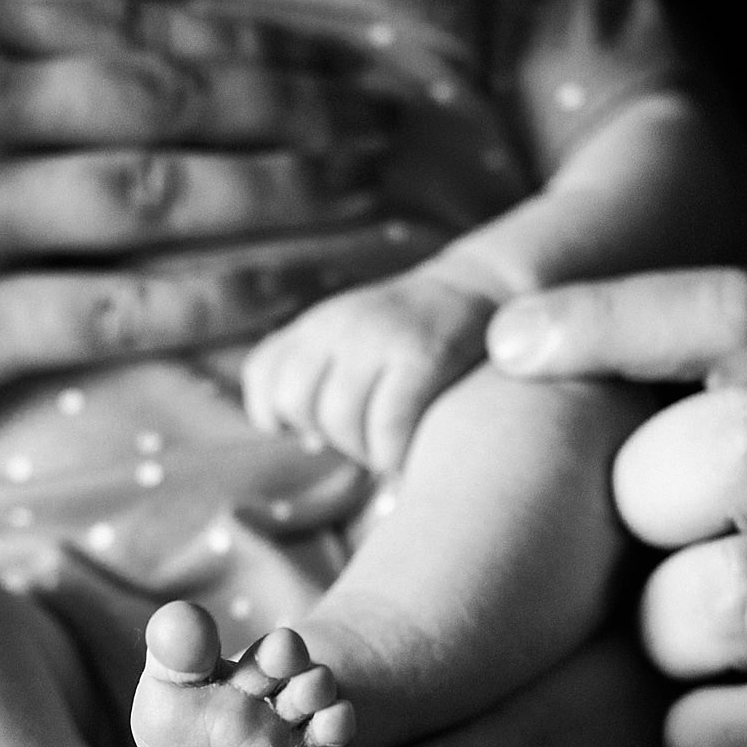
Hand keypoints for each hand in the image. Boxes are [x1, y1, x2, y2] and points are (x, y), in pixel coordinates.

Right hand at [0, 0, 412, 471]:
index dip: (252, 42)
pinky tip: (304, 287)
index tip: (337, 52)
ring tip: (375, 194)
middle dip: (300, 108)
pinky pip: (132, 311)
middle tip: (389, 117)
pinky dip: (236, 294)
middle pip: (174, 99)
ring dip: (294, 194)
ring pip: (172, 196)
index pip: (133, 28)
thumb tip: (79, 21)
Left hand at [242, 265, 489, 475]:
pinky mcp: (422, 354)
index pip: (263, 376)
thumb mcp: (349, 338)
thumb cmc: (410, 337)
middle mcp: (339, 322)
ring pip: (341, 423)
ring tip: (392, 443)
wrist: (483, 292)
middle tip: (365, 436)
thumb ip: (311, 371)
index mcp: (316, 322)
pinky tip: (413, 446)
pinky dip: (396, 453)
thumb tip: (298, 439)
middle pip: (298, 404)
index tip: (312, 427)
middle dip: (328, 435)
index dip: (277, 415)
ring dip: (367, 451)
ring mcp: (378, 335)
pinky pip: (388, 429)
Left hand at [487, 269, 746, 746]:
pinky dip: (703, 734)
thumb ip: (723, 393)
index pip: (738, 312)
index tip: (511, 345)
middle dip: (648, 486)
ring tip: (674, 647)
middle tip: (634, 537)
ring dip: (670, 625)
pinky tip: (696, 732)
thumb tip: (521, 348)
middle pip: (744, 439)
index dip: (614, 316)